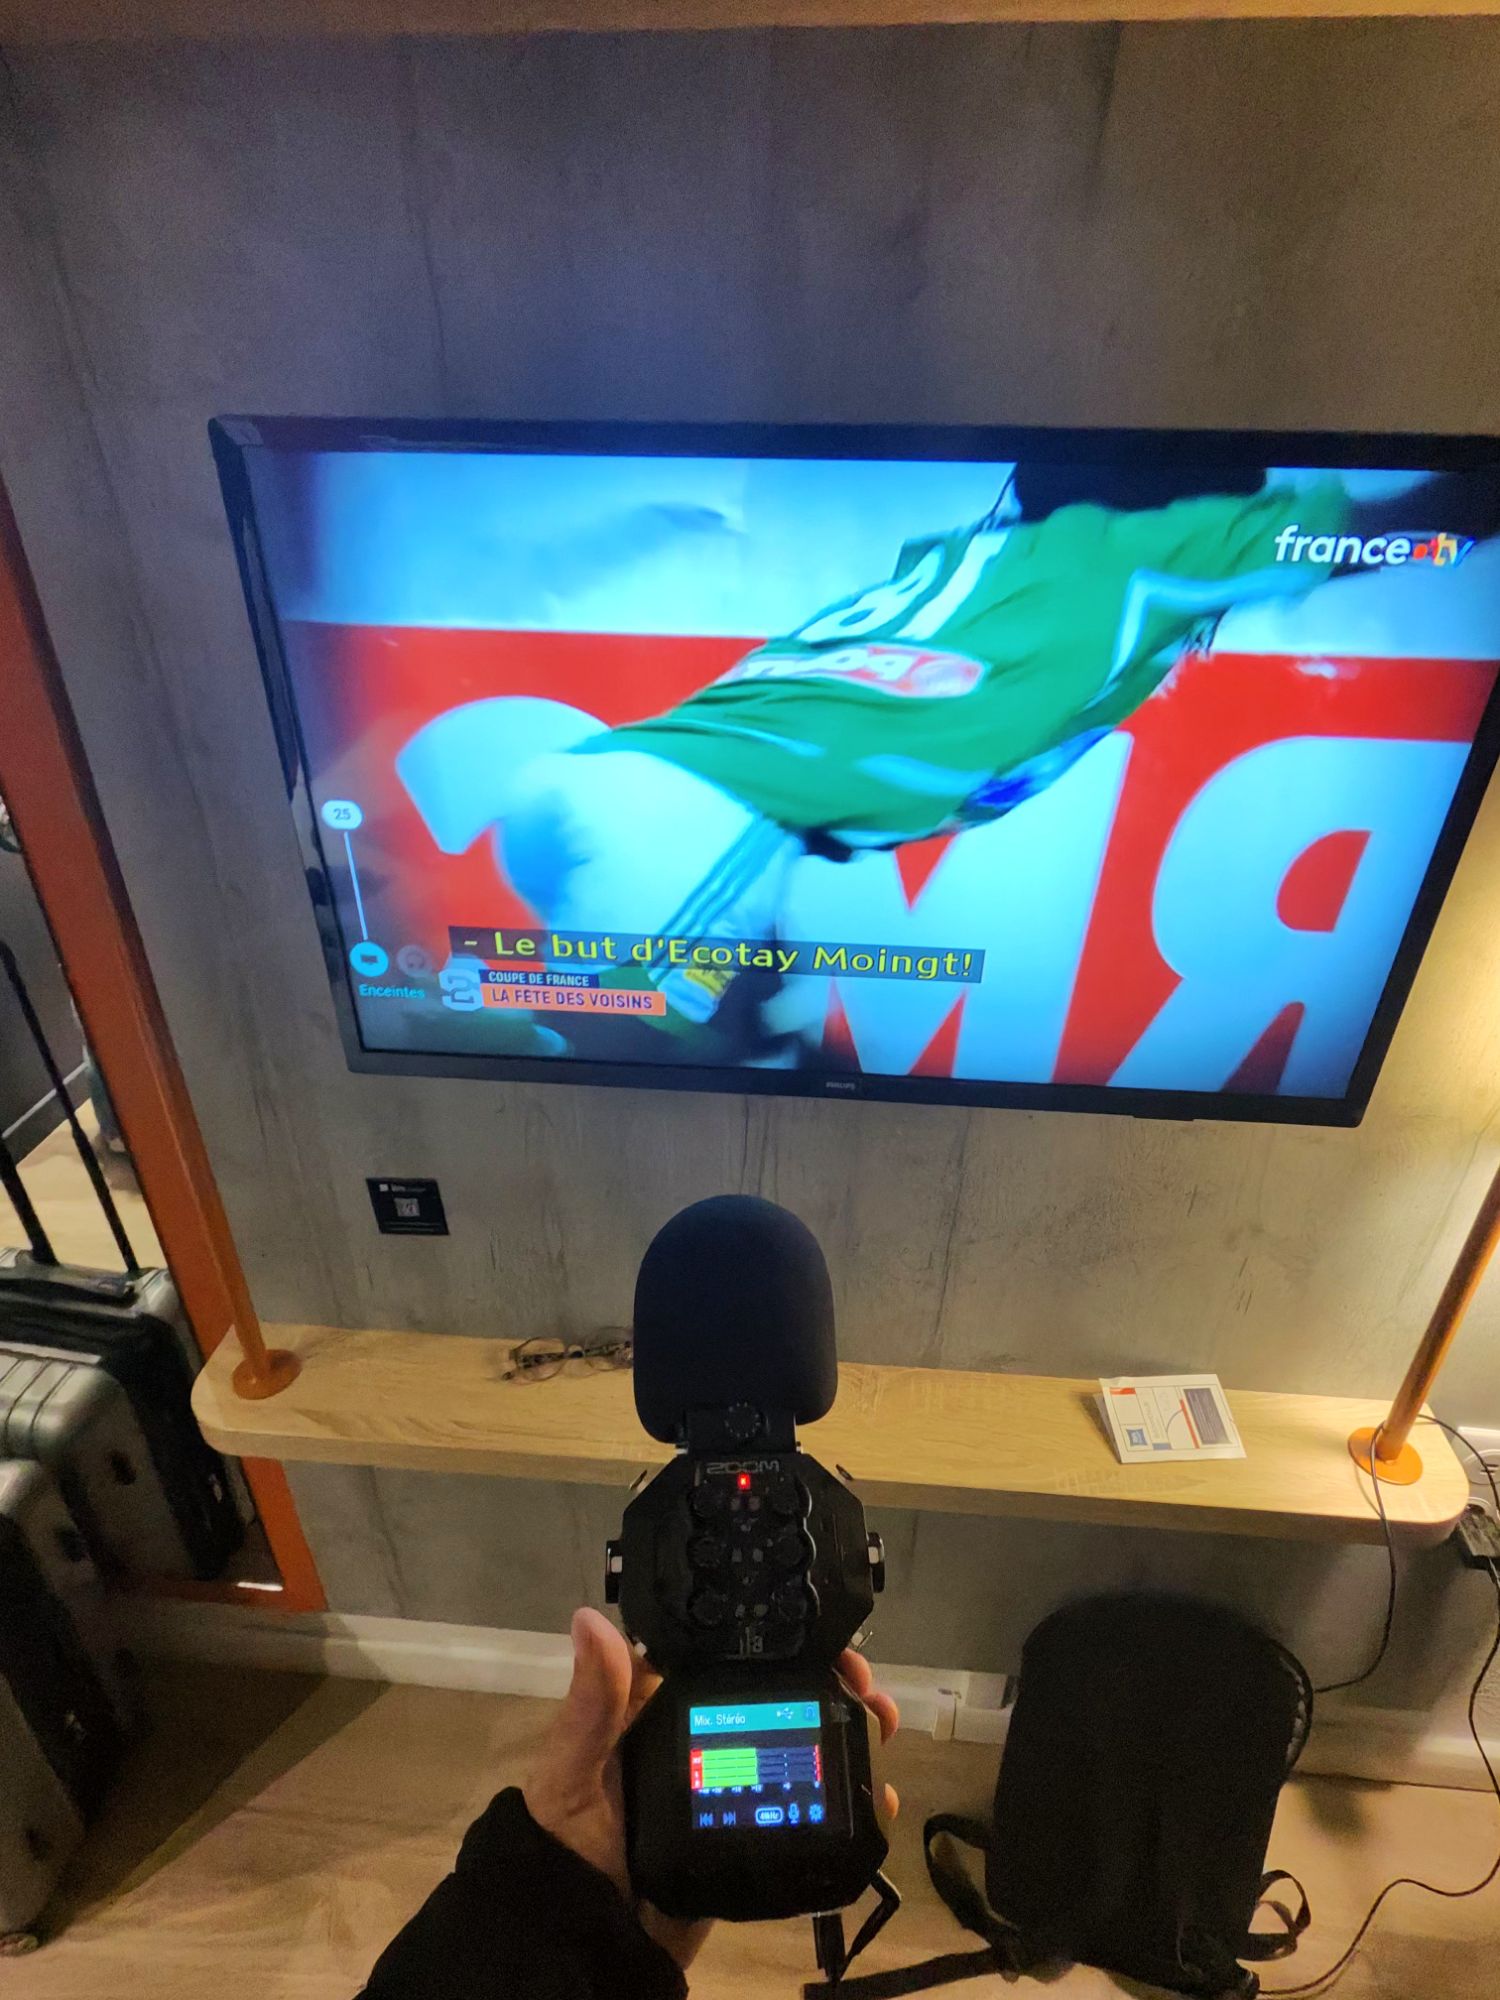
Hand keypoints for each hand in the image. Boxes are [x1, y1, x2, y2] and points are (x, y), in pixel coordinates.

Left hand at [523, 1608, 900, 1971]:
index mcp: (652, 1710)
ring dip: (844, 1729)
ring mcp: (725, 1789)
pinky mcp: (747, 1835)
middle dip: (825, 1682)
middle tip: (865, 1686)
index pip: (720, 1657)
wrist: (586, 1947)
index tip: (819, 1633)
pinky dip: (843, 1797)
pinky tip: (877, 1791)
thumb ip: (590, 1706)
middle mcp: (695, 1739)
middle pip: (772, 1696)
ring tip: (881, 1725)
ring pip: (796, 1745)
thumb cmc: (568, 1847)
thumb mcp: (574, 1772)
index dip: (771, 1638)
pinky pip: (801, 1808)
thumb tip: (591, 1619)